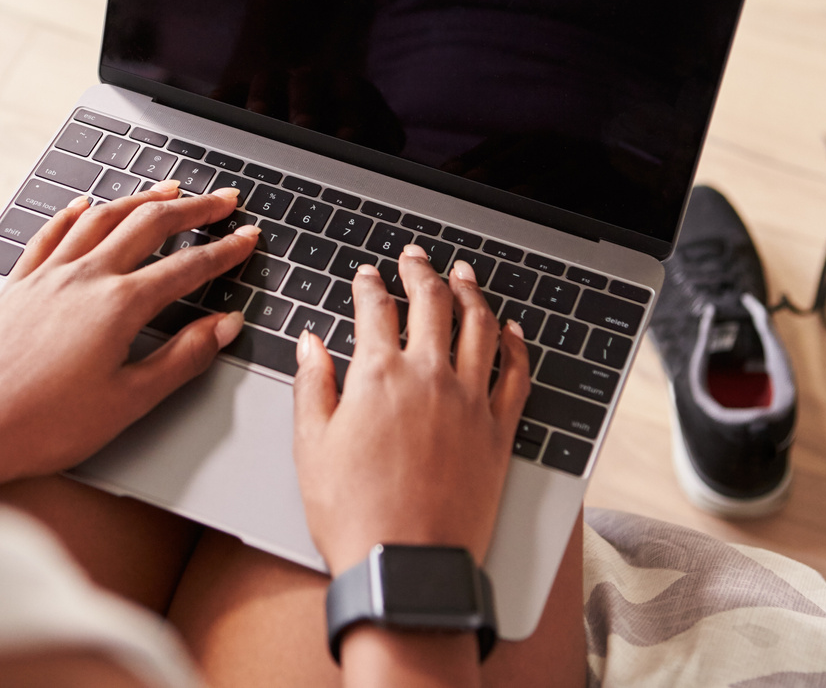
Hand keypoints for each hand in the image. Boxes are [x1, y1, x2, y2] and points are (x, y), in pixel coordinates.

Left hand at [0, 183, 258, 495]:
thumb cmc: (44, 426)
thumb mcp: (129, 402)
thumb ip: (182, 358)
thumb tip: (223, 326)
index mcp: (117, 306)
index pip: (187, 267)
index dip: (225, 251)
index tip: (248, 238)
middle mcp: (83, 279)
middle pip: (148, 225)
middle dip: (193, 208)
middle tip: (223, 200)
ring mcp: (46, 278)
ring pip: (101, 219)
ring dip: (140, 199)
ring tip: (168, 190)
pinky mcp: (17, 287)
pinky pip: (50, 234)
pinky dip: (75, 214)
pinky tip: (85, 205)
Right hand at [291, 246, 531, 574]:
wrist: (407, 567)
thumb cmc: (354, 515)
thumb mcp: (312, 447)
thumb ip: (312, 385)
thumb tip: (311, 343)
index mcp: (379, 376)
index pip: (376, 310)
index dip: (370, 285)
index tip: (368, 276)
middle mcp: (429, 378)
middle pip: (432, 303)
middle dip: (421, 272)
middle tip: (415, 258)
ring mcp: (470, 402)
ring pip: (479, 326)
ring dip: (471, 292)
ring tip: (463, 274)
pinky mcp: (499, 431)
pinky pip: (515, 374)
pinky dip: (514, 343)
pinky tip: (509, 328)